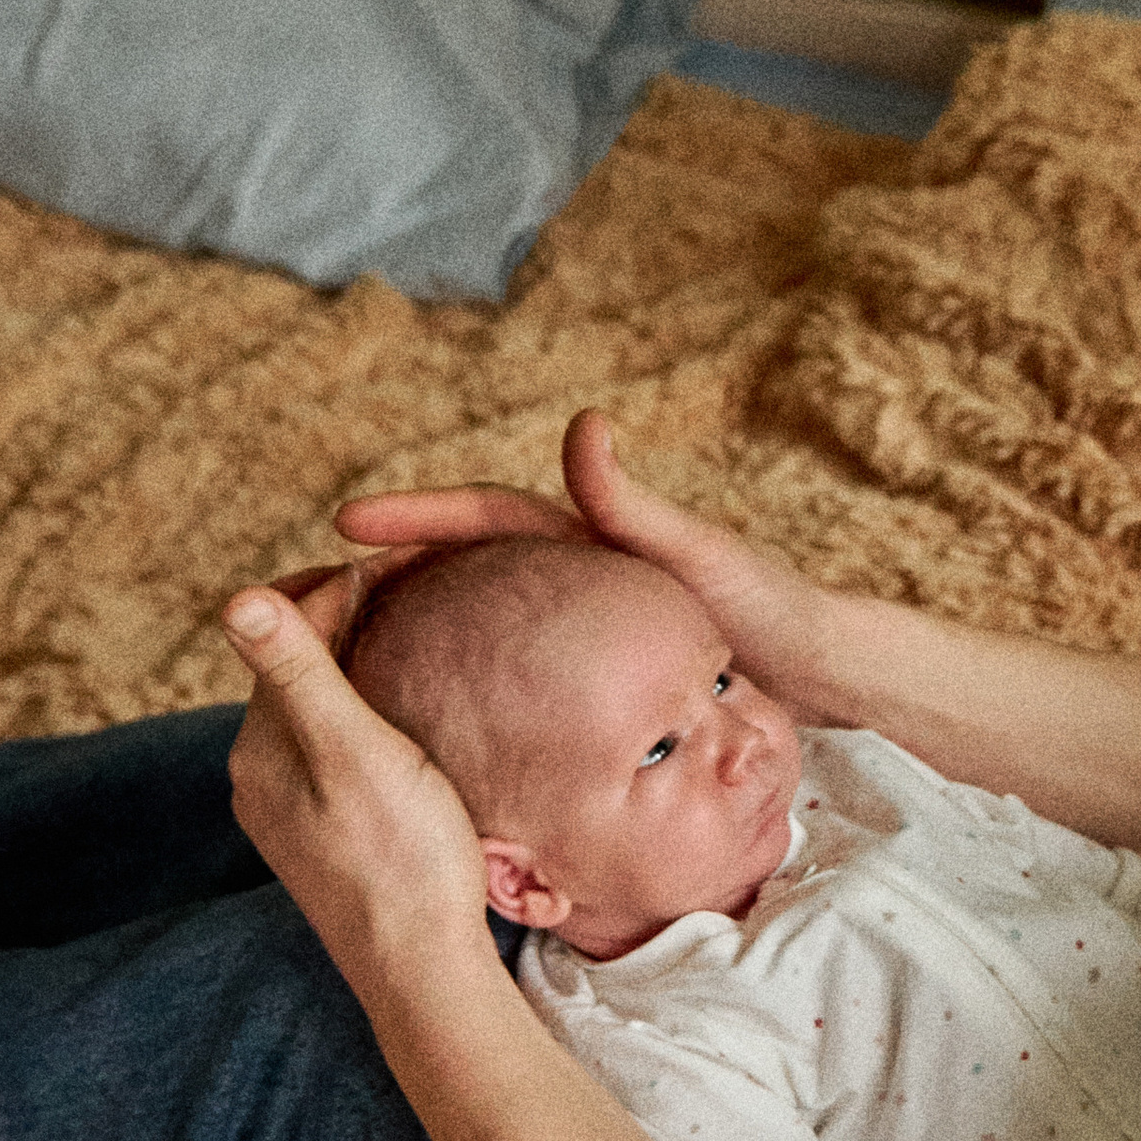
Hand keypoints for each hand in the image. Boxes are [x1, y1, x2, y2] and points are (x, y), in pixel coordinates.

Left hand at [221, 577, 503, 1019]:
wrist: (421, 970)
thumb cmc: (400, 859)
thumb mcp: (355, 753)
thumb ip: (299, 674)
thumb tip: (235, 599)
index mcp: (261, 743)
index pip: (289, 629)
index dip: (348, 582)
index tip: (419, 553)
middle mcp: (263, 771)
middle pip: (303, 662)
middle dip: (355, 613)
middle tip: (430, 578)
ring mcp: (295, 805)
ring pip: (323, 702)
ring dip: (366, 658)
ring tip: (430, 628)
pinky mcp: (329, 831)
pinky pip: (341, 743)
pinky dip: (374, 705)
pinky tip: (420, 706)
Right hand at [335, 409, 853, 721]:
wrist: (825, 676)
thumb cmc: (769, 609)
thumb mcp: (697, 555)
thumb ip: (634, 504)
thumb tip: (583, 426)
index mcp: (590, 536)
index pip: (483, 515)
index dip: (416, 518)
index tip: (347, 523)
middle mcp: (578, 575)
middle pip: (465, 567)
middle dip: (392, 575)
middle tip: (316, 596)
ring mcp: (582, 627)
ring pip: (481, 621)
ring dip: (419, 627)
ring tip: (347, 653)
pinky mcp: (598, 676)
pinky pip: (514, 671)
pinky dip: (469, 681)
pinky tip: (432, 715)